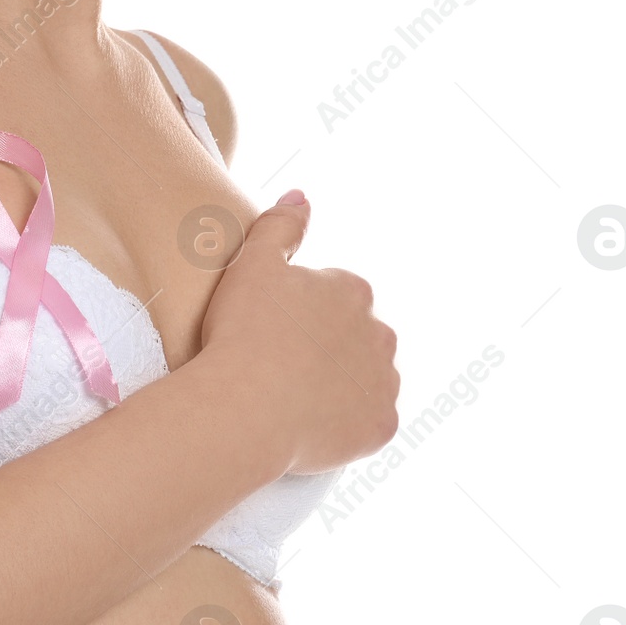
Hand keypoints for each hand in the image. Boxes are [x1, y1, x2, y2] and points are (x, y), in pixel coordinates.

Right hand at [198, 190, 399, 476]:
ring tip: (296, 400)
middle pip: (358, 340)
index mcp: (353, 291)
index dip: (302, 317)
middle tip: (282, 368)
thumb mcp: (251, 264)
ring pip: (367, 382)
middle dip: (330, 351)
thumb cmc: (241, 334)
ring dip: (342, 388)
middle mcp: (381, 333)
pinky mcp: (380, 425)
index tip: (273, 333)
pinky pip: (369, 424)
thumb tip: (301, 197)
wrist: (243, 409)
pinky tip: (314, 427)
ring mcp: (384, 383)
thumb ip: (279, 227)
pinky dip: (348, 426)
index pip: (337, 298)